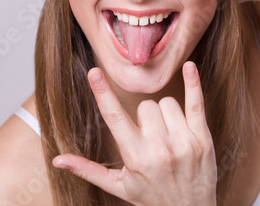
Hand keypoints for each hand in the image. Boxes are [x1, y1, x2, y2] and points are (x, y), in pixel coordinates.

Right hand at [52, 62, 216, 205]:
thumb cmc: (152, 197)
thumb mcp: (119, 187)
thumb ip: (88, 170)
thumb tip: (57, 159)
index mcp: (135, 157)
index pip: (114, 118)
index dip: (102, 93)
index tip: (94, 71)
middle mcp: (158, 148)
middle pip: (146, 105)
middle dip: (146, 115)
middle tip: (152, 135)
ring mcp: (183, 142)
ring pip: (168, 102)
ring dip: (166, 113)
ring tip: (169, 134)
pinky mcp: (202, 137)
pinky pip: (196, 102)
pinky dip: (193, 83)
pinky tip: (189, 67)